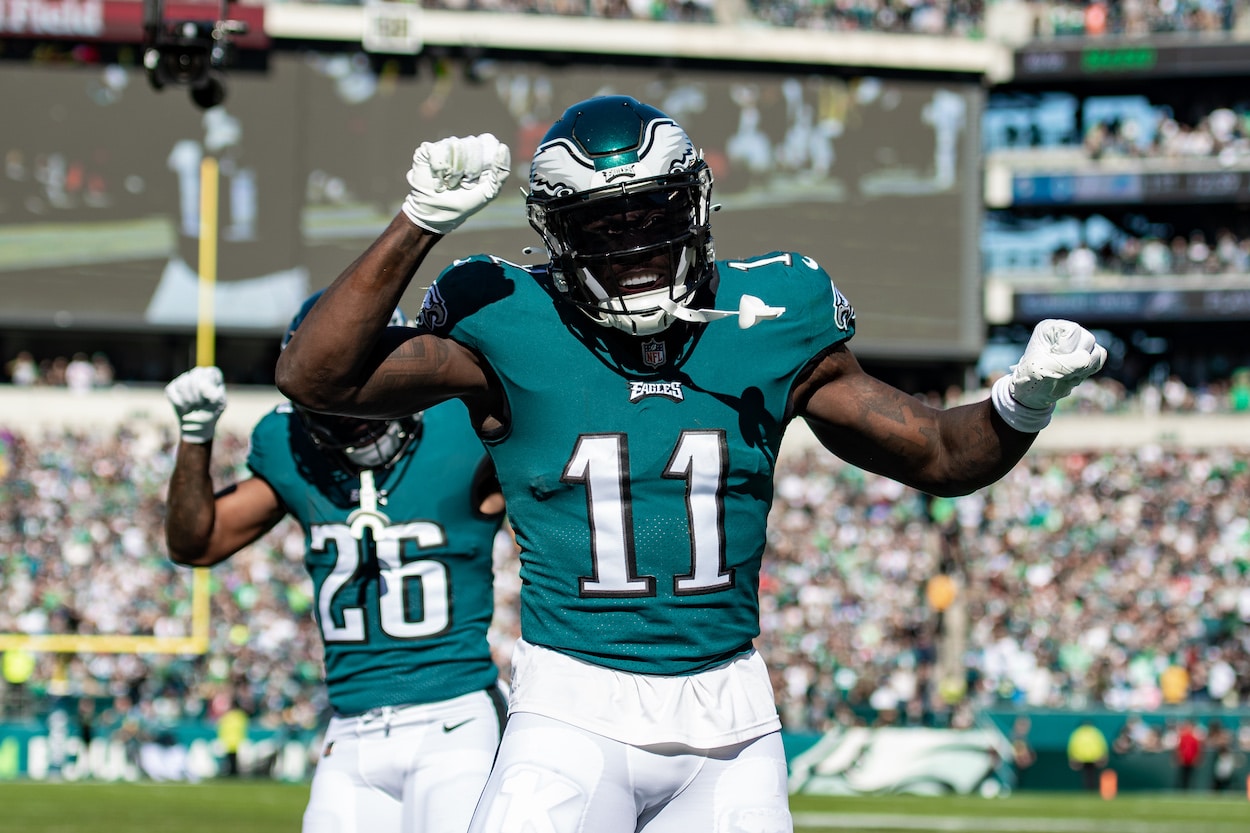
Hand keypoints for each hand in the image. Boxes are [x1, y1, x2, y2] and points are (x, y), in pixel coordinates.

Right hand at [165, 366, 226, 443]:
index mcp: (213, 375)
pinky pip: (171, 391)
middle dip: (197, 396)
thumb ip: (214, 394)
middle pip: (194, 378)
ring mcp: (184, 379)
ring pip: (182, 384)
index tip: (210, 399)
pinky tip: (185, 408)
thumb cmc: (211, 413)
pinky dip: (179, 403)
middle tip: (200, 405)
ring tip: (193, 407)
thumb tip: (201, 385)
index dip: (208, 388)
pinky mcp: (173, 387)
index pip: (209, 373)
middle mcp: (198, 374)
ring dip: (188, 400)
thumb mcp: (219, 405)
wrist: (198, 426)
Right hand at [402, 134, 510, 233]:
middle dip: (471, 170)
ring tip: (450, 184)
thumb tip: (503, 147)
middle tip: (463, 184)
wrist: (438, 214)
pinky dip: (440, 170)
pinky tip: (439, 180)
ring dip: (455, 172)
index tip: (480, 179)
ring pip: (457, 146)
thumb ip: (501, 171)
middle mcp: (464, 146)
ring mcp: (446, 146)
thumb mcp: (489, 191)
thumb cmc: (464, 203)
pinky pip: (438, 151)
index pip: (489, 141)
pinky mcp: (428, 150)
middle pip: (474, 144)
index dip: (486, 160)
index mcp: (481, 154)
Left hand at [991, 319, 1105, 431]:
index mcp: (1050, 328)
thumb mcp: (1042, 371)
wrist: (1033, 393)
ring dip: (1082, 368)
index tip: (1050, 360)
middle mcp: (1066, 331)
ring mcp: (1079, 342)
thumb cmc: (1032, 378)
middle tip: (1058, 371)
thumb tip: (1088, 359)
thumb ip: (1065, 364)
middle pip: (1088, 340)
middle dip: (1075, 360)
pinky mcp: (1088, 353)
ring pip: (1097, 351)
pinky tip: (1073, 376)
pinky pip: (1100, 359)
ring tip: (1064, 375)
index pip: (1072, 331)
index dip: (1065, 350)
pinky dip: (1089, 371)